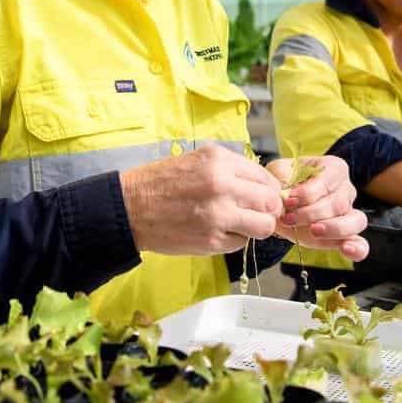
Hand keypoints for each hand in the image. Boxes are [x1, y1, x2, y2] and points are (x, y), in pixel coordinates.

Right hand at [119, 145, 281, 255]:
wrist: (130, 208)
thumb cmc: (161, 183)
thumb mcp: (198, 160)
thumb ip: (231, 169)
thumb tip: (262, 185)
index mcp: (219, 161)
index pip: (265, 178)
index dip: (268, 190)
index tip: (263, 196)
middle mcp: (222, 186)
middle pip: (270, 202)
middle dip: (267, 209)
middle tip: (256, 212)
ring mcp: (218, 215)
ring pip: (264, 226)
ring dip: (256, 227)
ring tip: (240, 224)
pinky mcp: (211, 240)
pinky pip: (241, 243)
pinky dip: (234, 239)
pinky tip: (217, 231)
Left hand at [266, 156, 369, 261]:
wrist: (281, 204)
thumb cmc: (284, 183)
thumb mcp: (280, 172)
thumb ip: (283, 179)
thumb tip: (286, 192)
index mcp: (333, 168)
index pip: (326, 181)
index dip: (306, 193)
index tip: (287, 201)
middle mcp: (346, 189)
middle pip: (339, 203)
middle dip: (312, 213)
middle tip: (290, 218)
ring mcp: (350, 212)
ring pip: (355, 220)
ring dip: (332, 228)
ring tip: (313, 231)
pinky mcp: (346, 235)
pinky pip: (361, 243)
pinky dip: (356, 248)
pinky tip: (345, 250)